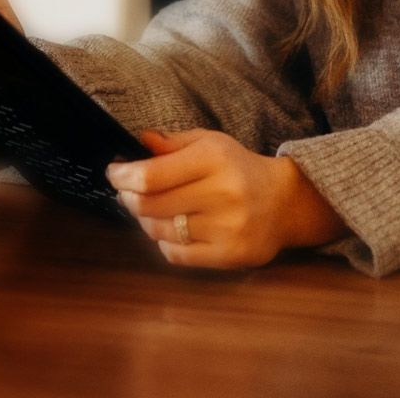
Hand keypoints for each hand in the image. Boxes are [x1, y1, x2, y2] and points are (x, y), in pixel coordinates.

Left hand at [106, 129, 347, 268]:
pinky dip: (164, 242)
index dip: (123, 177)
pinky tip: (171, 230)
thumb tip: (139, 142)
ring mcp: (226, 228)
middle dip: (128, 198)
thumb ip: (173, 143)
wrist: (285, 203)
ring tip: (149, 210)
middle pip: (149, 205)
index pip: (151, 176)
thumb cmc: (239, 169)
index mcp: (214, 159)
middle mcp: (222, 194)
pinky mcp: (229, 255)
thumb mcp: (210, 143)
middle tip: (126, 193)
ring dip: (145, 220)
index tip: (114, 173)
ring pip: (159, 231)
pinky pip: (176, 254)